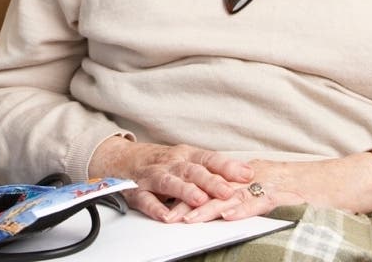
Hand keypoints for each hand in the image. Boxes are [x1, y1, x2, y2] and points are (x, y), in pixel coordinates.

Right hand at [88, 137, 253, 221]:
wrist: (123, 159)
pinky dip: (155, 208)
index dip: (228, 166)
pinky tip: (165, 216)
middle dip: (211, 181)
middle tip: (227, 191)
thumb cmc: (163, 162)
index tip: (247, 174)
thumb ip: (213, 168)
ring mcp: (153, 176)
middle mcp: (171, 164)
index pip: (209, 158)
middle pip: (192, 171)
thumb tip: (248, 174)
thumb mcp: (187, 159)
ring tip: (199, 200)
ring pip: (170, 182)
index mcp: (186, 156)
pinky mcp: (137, 191)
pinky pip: (146, 199)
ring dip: (185, 191)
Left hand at [175, 154, 371, 223]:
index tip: (165, 204)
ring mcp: (271, 182)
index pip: (212, 183)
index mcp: (251, 173)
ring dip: (206, 208)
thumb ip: (253, 197)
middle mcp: (256, 174)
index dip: (188, 194)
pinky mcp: (289, 194)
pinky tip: (226, 216)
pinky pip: (261, 202)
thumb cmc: (316, 189)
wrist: (348, 180)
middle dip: (188, 203)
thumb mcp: (277, 191)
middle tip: (164, 215)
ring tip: (184, 220)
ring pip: (231, 195)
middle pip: (215, 188)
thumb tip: (228, 209)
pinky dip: (242, 209)